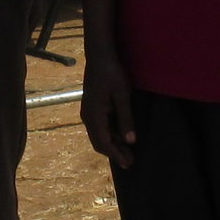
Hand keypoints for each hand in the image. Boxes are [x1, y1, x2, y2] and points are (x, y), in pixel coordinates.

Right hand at [81, 53, 137, 168]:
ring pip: (99, 136)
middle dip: (114, 153)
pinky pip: (100, 127)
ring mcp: (89, 113)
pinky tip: (122, 137)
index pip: (103, 143)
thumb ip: (126, 118)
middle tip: (130, 161)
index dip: (116, 155)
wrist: (99, 56)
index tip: (128, 163)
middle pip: (99, 142)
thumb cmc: (112, 73)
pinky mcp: (92, 108)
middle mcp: (88, 117)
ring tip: (129, 151)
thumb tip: (131, 141)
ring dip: (113, 144)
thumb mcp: (122, 95)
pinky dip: (110, 135)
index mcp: (94, 115)